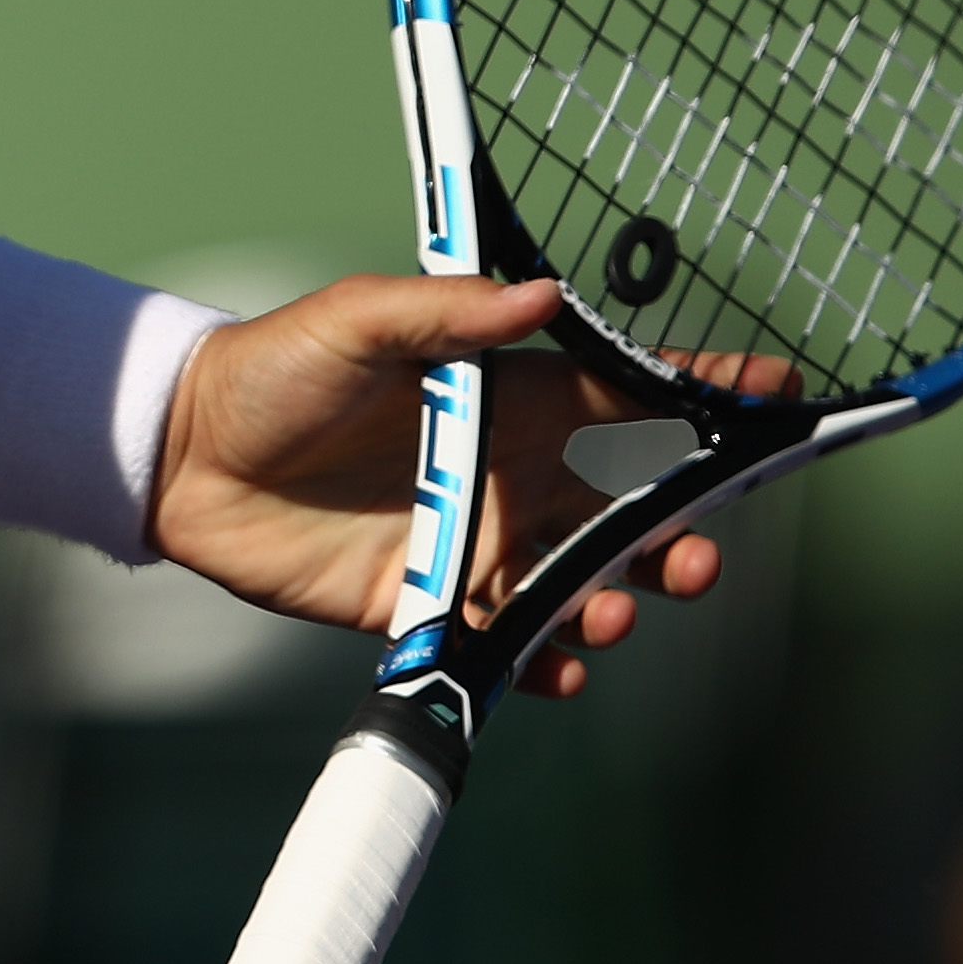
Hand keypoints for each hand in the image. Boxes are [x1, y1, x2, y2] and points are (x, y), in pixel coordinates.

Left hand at [147, 272, 734, 699]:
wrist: (183, 457)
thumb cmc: (272, 370)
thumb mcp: (357, 321)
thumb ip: (446, 314)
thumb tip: (540, 296)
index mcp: (507, 398)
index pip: (627, 394)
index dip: (704, 394)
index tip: (779, 397)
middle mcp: (505, 474)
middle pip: (625, 513)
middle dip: (678, 538)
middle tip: (697, 559)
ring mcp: (472, 542)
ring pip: (577, 584)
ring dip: (614, 604)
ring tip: (610, 614)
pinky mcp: (423, 602)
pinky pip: (505, 642)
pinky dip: (542, 661)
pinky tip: (558, 668)